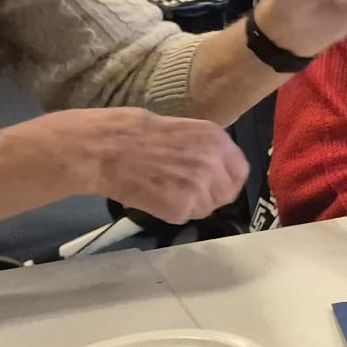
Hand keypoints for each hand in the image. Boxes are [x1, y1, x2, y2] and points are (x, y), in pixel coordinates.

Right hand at [49, 108, 249, 225]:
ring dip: (190, 205)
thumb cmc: (136, 132)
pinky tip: (154, 198)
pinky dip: (171, 212)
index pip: (240, 172)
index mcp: (217, 139)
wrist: (106, 148)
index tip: (215, 184)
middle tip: (185, 191)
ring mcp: (200, 188)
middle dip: (209, 196)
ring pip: (206, 209)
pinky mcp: (182, 208)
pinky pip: (185, 217)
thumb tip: (213, 165)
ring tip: (165, 191)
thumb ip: (204, 148)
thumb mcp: (183, 129)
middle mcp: (215, 163)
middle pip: (226, 194)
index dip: (226, 180)